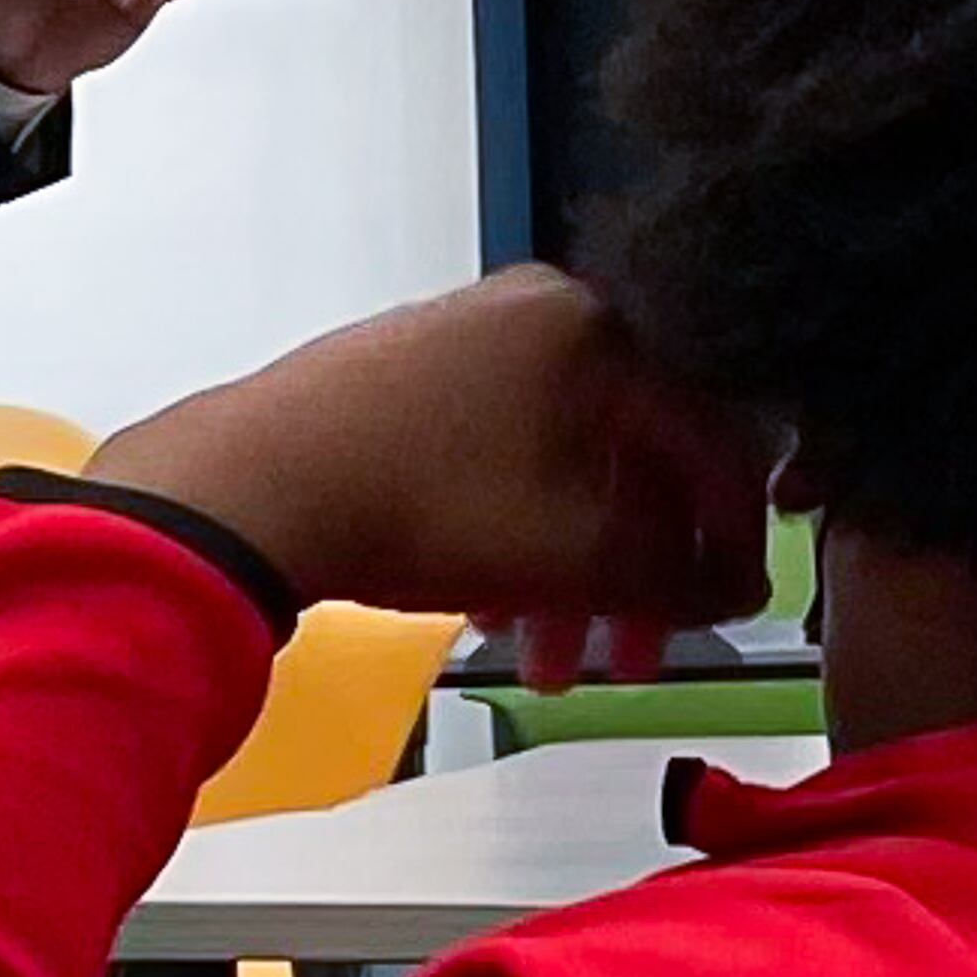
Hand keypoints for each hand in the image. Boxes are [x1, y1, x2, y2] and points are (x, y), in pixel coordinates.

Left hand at [88, 268, 774, 680]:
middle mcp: (540, 312)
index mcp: (598, 329)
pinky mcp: (409, 374)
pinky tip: (496, 612)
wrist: (246, 486)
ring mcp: (468, 338)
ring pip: (560, 466)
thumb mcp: (573, 555)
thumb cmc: (422, 504)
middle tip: (633, 659)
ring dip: (572, 572)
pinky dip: (516, 535)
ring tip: (550, 663)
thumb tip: (729, 588)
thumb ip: (672, 575)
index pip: (706, 437)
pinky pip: (500, 455)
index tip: (727, 614)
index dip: (730, 538)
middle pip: (629, 457)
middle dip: (636, 575)